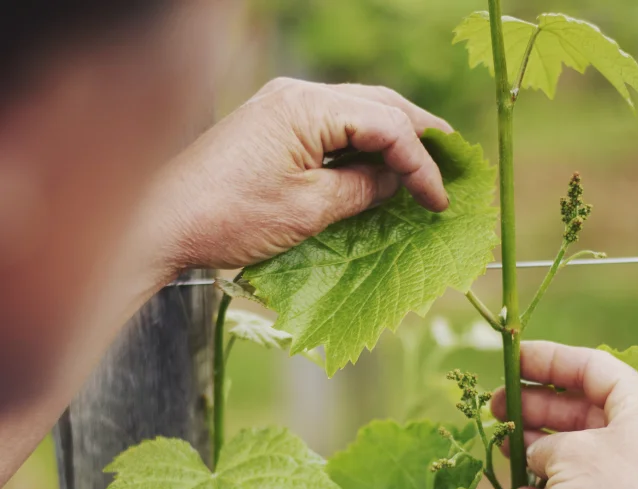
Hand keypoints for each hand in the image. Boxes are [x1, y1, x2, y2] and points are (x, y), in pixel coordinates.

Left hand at [145, 78, 451, 276]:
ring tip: (424, 162)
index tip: (440, 201)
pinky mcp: (271, 127)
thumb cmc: (230, 218)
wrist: (162, 223)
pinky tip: (376, 166)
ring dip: (391, 137)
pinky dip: (360, 146)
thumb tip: (397, 179)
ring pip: (355, 112)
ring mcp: (281, 108)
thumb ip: (361, 189)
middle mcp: (296, 95)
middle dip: (417, 135)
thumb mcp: (308, 210)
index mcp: (308, 106)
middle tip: (453, 162)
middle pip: (376, 104)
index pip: (386, 124)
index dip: (421, 163)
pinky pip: (330, 128)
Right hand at [492, 341, 637, 488]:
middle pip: (582, 413)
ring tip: (500, 448)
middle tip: (495, 407)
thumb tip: (538, 454)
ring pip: (574, 458)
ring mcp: (626, 486)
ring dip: (534, 453)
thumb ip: (547, 444)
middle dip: (535, 408)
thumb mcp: (571, 454)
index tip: (513, 359)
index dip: (550, 360)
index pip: (594, 369)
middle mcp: (637, 445)